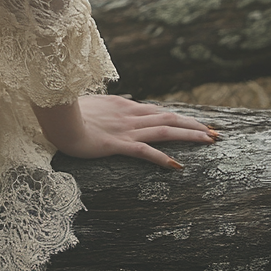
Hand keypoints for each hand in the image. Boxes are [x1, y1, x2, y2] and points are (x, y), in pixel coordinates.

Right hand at [32, 94, 218, 168]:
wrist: (55, 118)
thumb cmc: (68, 111)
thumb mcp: (92, 105)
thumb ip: (107, 106)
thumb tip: (116, 104)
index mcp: (123, 105)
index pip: (158, 111)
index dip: (180, 117)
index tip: (198, 123)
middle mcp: (129, 115)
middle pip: (168, 118)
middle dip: (193, 126)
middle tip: (215, 133)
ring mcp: (125, 129)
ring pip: (163, 131)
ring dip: (188, 136)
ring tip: (209, 141)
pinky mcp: (117, 143)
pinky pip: (144, 151)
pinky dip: (162, 158)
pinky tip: (177, 165)